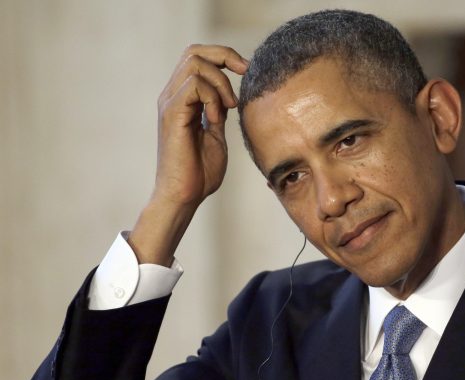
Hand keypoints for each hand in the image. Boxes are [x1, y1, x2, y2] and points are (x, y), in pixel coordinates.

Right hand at [129, 45, 248, 264]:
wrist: (185, 196)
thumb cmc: (200, 173)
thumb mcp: (217, 136)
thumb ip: (219, 114)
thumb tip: (231, 98)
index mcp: (183, 99)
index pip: (199, 58)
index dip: (225, 57)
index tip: (248, 71)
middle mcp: (173, 96)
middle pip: (194, 51)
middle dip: (225, 56)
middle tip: (245, 74)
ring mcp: (170, 103)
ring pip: (195, 63)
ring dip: (220, 82)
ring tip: (229, 109)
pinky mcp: (171, 114)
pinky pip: (193, 85)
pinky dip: (212, 97)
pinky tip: (217, 119)